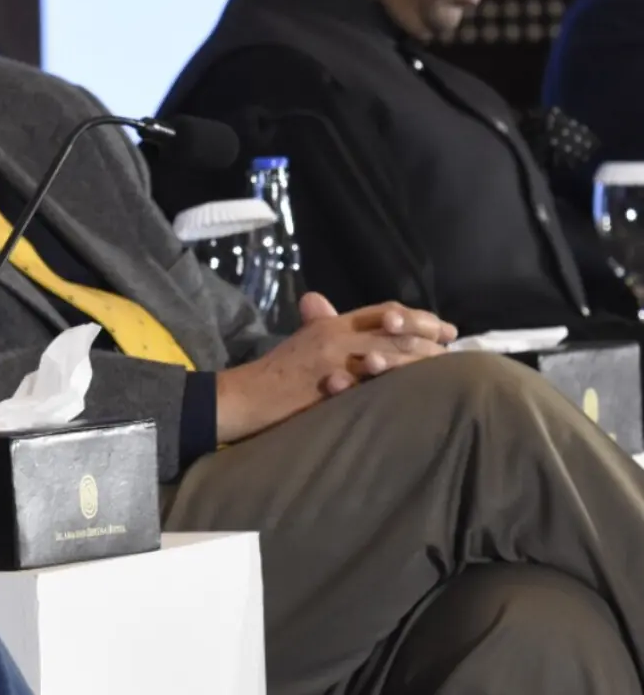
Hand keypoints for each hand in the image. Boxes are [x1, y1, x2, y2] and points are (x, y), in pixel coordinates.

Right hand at [216, 292, 455, 443]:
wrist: (245, 396)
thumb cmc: (274, 373)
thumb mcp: (300, 341)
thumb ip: (319, 324)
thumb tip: (319, 302)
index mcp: (330, 325)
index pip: (383, 311)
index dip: (417, 317)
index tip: (444, 327)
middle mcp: (335, 338)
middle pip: (393, 331)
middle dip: (428, 338)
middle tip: (454, 346)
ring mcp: (334, 363)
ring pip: (389, 355)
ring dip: (420, 361)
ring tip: (444, 368)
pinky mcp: (331, 389)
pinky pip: (372, 384)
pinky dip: (397, 385)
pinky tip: (417, 390)